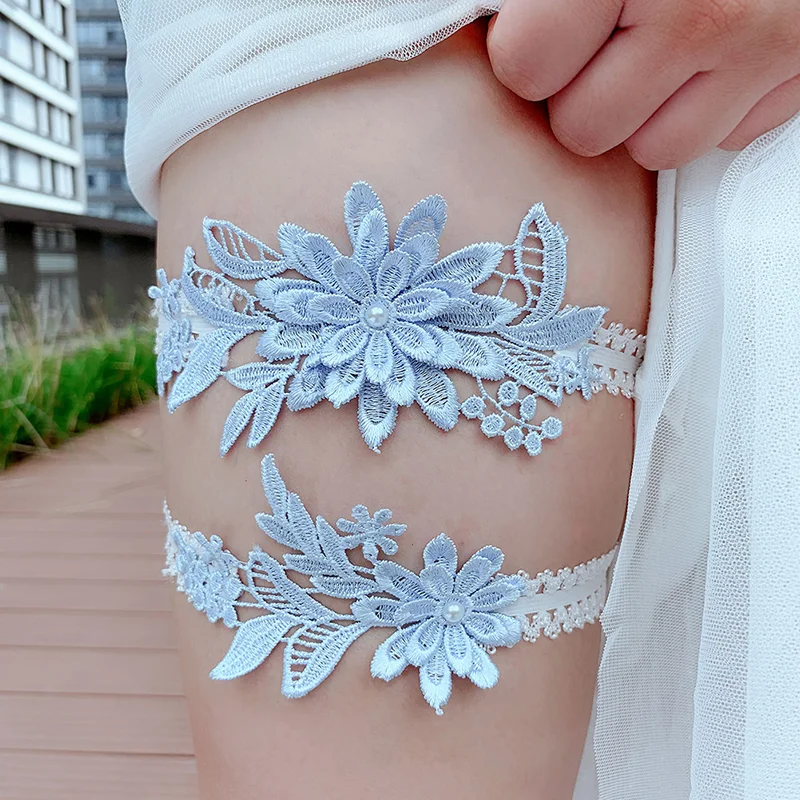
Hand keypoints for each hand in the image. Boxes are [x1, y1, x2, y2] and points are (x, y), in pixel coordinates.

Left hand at [487, 0, 799, 168]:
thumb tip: (473, 14)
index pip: (526, 68)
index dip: (527, 54)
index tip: (545, 30)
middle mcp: (698, 11)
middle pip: (584, 129)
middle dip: (582, 95)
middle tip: (604, 43)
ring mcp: (760, 45)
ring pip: (654, 150)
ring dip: (644, 114)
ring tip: (657, 53)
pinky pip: (725, 138)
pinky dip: (709, 108)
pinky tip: (711, 58)